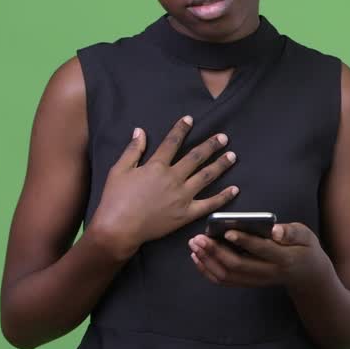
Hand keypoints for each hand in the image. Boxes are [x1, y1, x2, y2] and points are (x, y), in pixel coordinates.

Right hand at [88, 116, 238, 258]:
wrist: (118, 228)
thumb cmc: (115, 199)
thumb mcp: (119, 170)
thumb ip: (133, 150)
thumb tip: (140, 131)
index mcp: (156, 166)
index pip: (172, 142)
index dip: (181, 129)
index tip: (190, 119)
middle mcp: (173, 178)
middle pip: (196, 157)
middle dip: (211, 145)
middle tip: (224, 137)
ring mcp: (182, 196)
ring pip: (206, 176)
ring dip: (221, 165)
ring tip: (232, 156)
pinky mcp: (186, 214)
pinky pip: (209, 204)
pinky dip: (223, 196)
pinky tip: (235, 189)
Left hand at [188, 222, 328, 289]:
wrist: (307, 274)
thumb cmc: (305, 249)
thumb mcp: (306, 236)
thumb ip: (291, 232)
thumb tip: (275, 230)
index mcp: (284, 258)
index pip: (262, 250)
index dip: (244, 241)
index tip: (227, 232)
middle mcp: (268, 273)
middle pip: (238, 266)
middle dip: (215, 252)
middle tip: (199, 238)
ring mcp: (257, 281)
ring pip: (228, 276)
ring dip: (208, 261)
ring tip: (194, 246)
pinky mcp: (249, 283)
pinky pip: (225, 281)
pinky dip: (208, 271)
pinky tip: (198, 258)